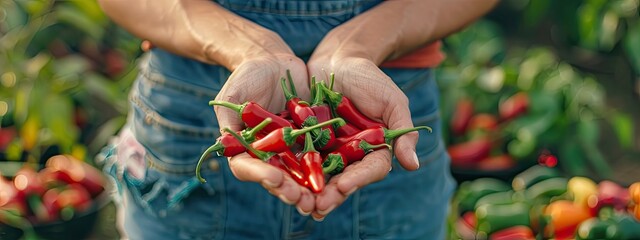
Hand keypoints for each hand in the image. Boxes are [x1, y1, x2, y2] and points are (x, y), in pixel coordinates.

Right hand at [213, 54, 314, 214]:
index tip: (274, 177)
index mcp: (245, 148)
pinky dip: (328, 169)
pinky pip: (321, 157)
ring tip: (320, 199)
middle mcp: (269, 155)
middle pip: (276, 179)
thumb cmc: (247, 76)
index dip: (260, 175)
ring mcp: (291, 150)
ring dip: (309, 188)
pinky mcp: (311, 141)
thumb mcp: (233, 94)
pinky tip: (339, 177)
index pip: (248, 168)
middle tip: (301, 199)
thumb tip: (224, 143)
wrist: (275, 62)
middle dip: (288, 190)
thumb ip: (229, 119)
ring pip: (300, 174)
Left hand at [307, 57, 419, 219]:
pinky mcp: (307, 142)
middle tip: (318, 207)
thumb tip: (413, 166)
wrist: (337, 58)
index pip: (371, 169)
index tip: (345, 186)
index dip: (359, 179)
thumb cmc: (369, 77)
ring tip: (301, 202)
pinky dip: (292, 172)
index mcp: (375, 148)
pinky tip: (280, 181)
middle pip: (344, 179)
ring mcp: (329, 150)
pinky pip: (299, 159)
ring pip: (321, 176)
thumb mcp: (392, 100)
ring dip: (311, 191)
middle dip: (332, 194)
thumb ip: (403, 132)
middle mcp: (352, 154)